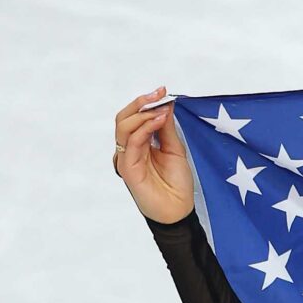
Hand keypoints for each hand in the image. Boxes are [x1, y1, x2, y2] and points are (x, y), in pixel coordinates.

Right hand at [113, 90, 195, 222]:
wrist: (179, 210)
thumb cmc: (177, 184)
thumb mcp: (174, 149)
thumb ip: (166, 128)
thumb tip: (165, 104)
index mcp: (139, 144)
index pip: (134, 117)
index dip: (146, 102)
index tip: (163, 91)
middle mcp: (129, 149)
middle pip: (124, 118)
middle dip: (141, 103)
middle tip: (159, 94)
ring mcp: (126, 158)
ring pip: (124, 127)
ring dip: (143, 114)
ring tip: (162, 111)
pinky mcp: (127, 169)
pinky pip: (131, 143)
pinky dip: (144, 129)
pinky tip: (159, 122)